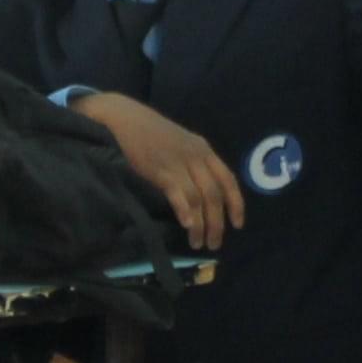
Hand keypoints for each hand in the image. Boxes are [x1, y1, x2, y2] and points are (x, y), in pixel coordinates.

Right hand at [74, 92, 242, 249]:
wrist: (123, 118)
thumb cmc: (149, 133)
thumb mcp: (180, 144)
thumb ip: (192, 163)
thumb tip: (200, 194)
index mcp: (204, 150)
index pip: (228, 179)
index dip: (236, 204)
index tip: (238, 225)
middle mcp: (197, 156)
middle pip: (215, 195)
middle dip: (218, 223)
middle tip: (214, 244)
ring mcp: (179, 163)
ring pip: (199, 199)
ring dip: (201, 225)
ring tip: (198, 243)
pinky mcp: (161, 170)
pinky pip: (179, 194)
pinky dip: (186, 211)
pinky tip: (187, 225)